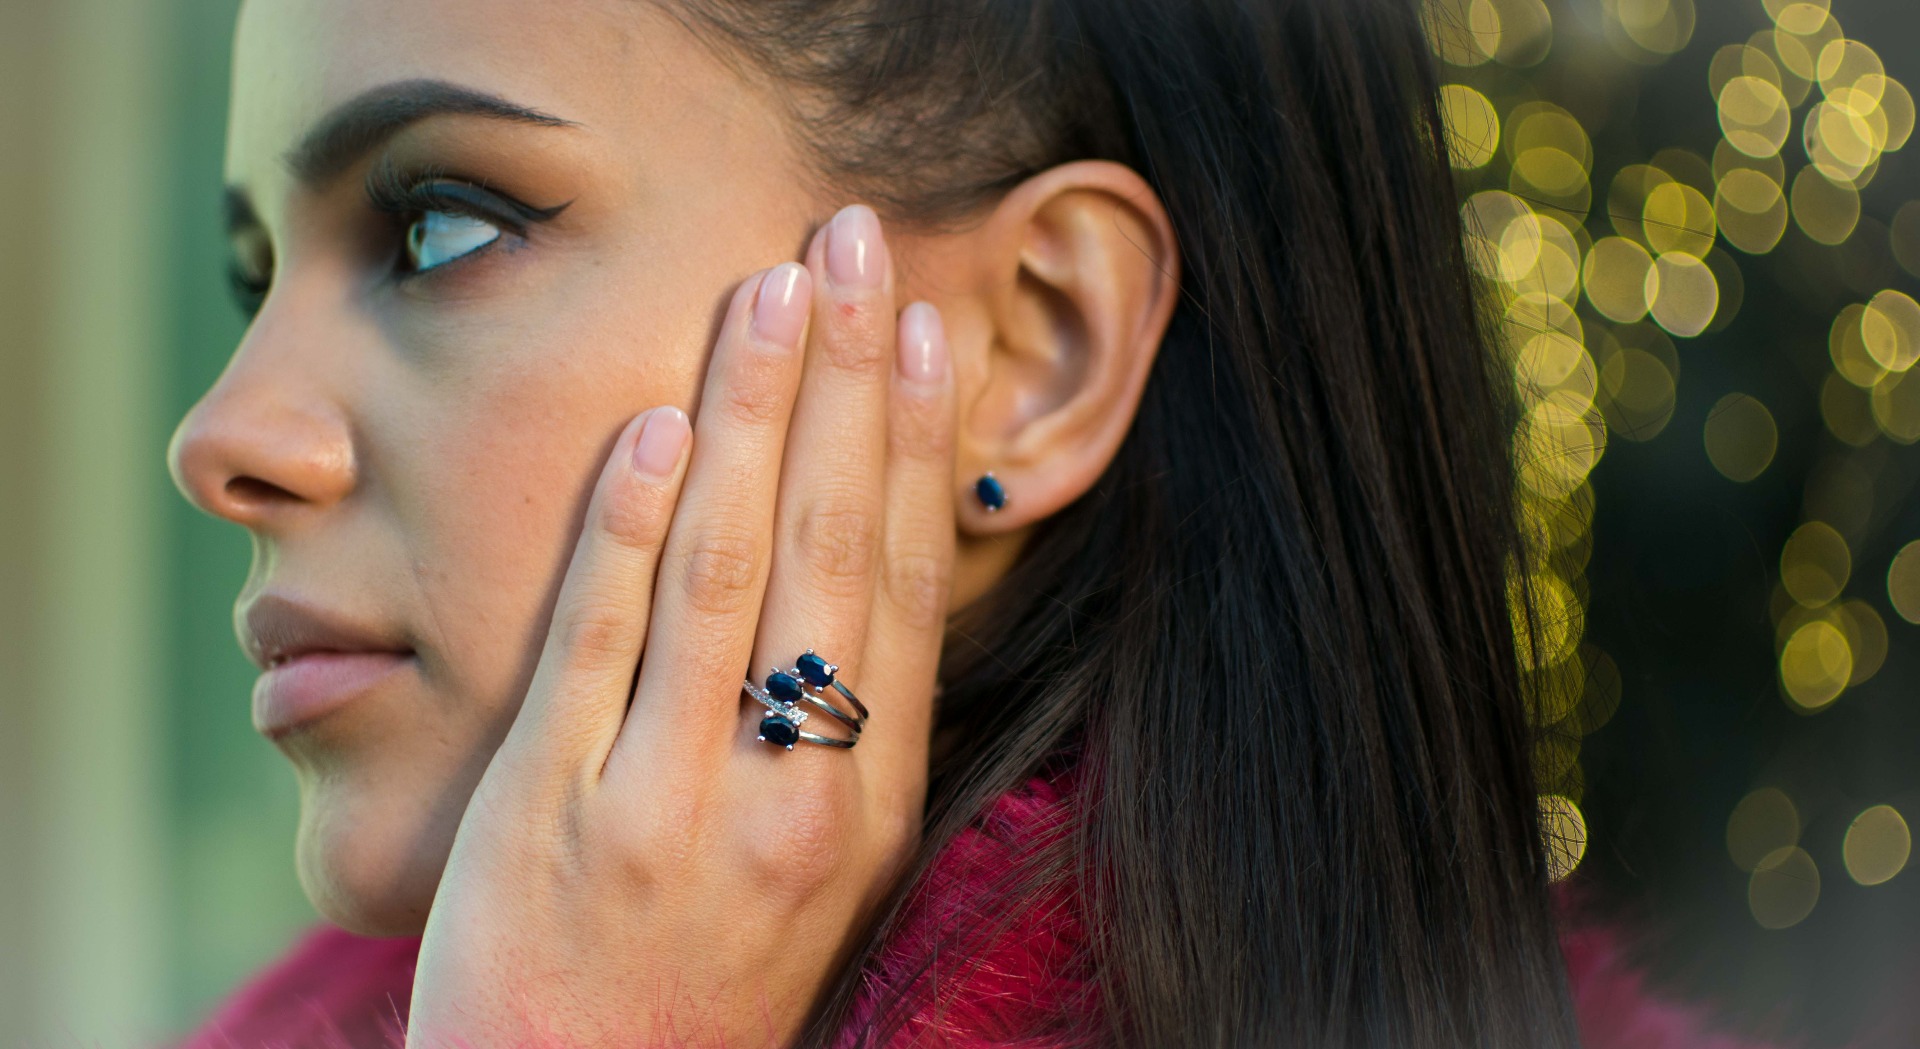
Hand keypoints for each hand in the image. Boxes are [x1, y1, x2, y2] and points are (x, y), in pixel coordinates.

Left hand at [405, 205, 956, 1048]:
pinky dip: (627, 528)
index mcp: (870, 799)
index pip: (899, 584)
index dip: (914, 441)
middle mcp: (795, 793)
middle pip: (826, 544)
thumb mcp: (822, 859)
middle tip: (856, 239)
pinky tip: (650, 429)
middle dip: (846, 376)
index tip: (923, 326)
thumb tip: (867, 554)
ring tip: (770, 287)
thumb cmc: (711, 974)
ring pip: (724, 567)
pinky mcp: (558, 811)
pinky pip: (601, 644)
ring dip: (748, 411)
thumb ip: (846, 722)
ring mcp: (674, 799)